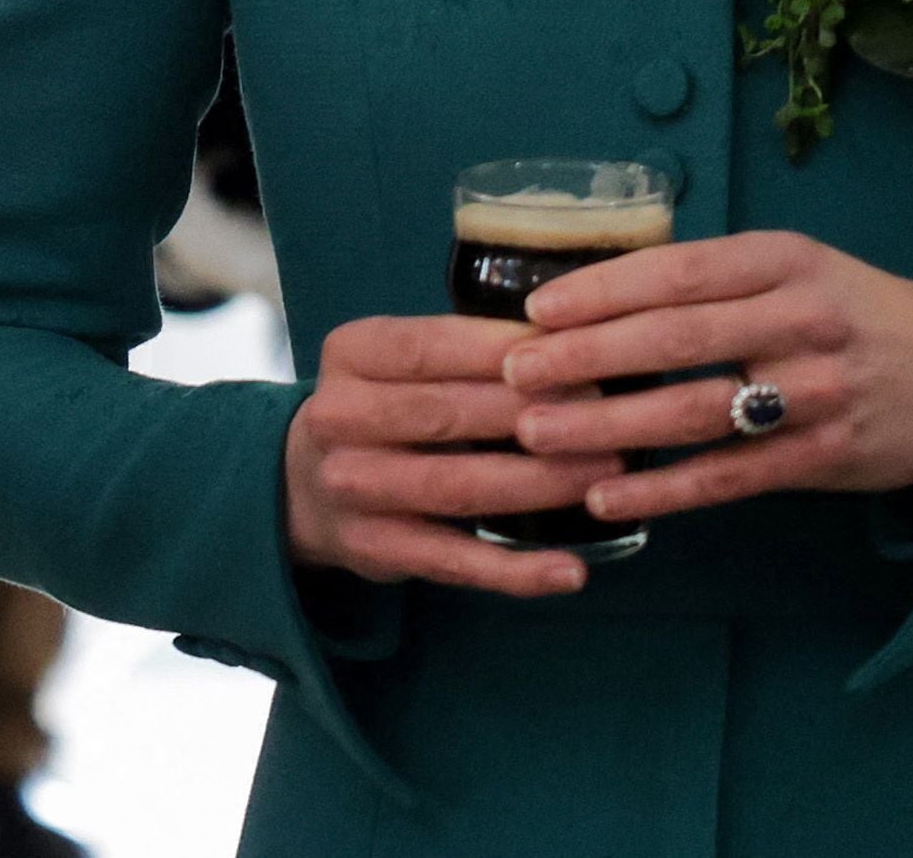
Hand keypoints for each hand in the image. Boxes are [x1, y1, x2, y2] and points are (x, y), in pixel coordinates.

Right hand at [283, 312, 616, 597]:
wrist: (304, 485)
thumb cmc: (383, 407)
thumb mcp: (397, 360)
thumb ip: (461, 351)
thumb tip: (571, 342)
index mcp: (349, 354)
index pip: (430, 345)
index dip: (504, 351)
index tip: (576, 354)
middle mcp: (338, 417)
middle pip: (446, 414)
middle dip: (533, 414)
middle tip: (608, 414)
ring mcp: (351, 487)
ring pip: (455, 486)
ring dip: (538, 484)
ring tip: (604, 474)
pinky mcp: (372, 549)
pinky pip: (453, 562)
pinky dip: (516, 571)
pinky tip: (571, 571)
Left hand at [504, 230, 912, 526]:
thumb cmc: (848, 312)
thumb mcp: (792, 268)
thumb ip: (710, 280)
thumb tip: (588, 290)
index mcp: (783, 261)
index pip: (677, 271)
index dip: (601, 290)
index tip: (535, 310)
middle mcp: (802, 321)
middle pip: (677, 338)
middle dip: (587, 357)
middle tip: (514, 372)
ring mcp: (818, 393)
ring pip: (696, 411)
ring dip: (609, 426)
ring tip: (537, 433)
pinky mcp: (825, 458)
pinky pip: (730, 477)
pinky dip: (664, 491)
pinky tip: (606, 498)